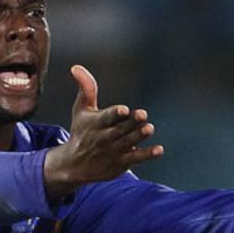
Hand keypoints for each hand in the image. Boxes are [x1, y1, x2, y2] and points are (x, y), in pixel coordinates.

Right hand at [43, 65, 162, 199]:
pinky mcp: (122, 163)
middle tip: (143, 114)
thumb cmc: (81, 131)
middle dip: (131, 123)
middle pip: (120, 129)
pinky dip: (147, 154)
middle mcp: (105, 138)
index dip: (115, 114)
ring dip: (139, 136)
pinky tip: (159, 150)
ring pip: (128, 143)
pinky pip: (136, 158)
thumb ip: (86, 88)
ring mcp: (114, 151)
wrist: (75, 165)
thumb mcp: (80, 110)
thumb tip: (76, 67)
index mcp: (95, 124)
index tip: (123, 109)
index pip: (106, 118)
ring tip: (149, 128)